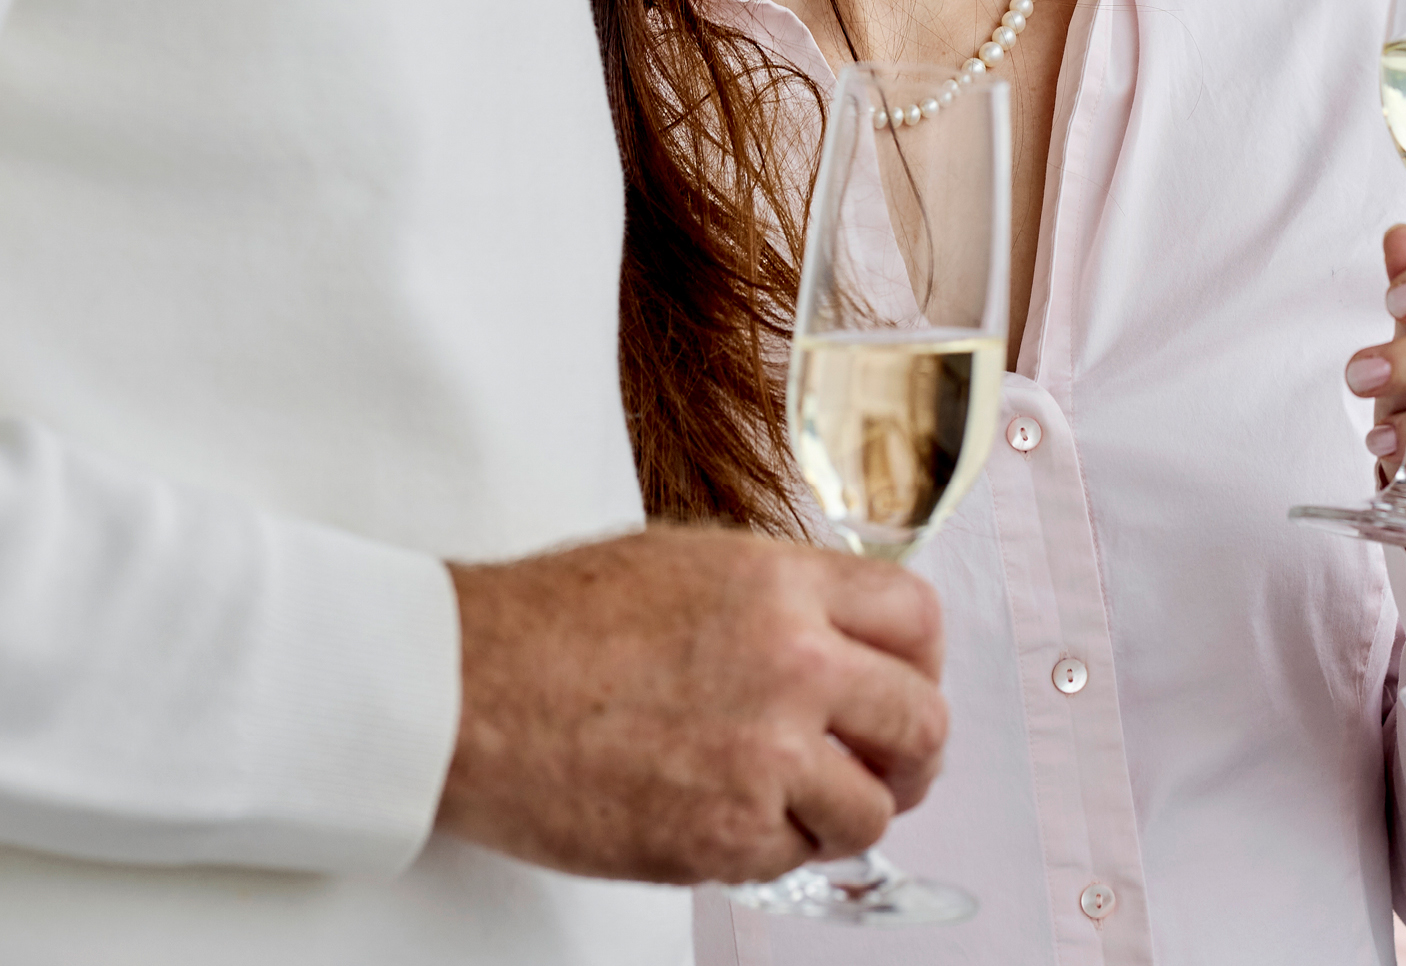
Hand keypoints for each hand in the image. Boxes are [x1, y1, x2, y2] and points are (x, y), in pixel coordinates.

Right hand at [438, 526, 947, 883]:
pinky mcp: (722, 838)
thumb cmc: (557, 620)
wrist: (469, 689)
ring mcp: (763, 756)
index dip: (921, 658)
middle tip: (887, 762)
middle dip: (912, 749)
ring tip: (805, 800)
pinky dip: (778, 848)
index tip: (907, 680)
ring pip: (872, 808)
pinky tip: (735, 818)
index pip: (917, 617)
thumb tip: (840, 634)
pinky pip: (797, 858)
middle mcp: (792, 664)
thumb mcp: (692, 562)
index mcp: (784, 584)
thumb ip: (780, 596)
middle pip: (921, 719)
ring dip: (849, 810)